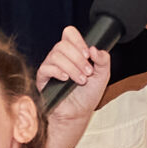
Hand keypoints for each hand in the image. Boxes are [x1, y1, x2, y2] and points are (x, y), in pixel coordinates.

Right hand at [37, 26, 113, 146]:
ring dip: (72, 68)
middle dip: (78, 58)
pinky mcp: (43, 78)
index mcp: (73, 52)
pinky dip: (58, 72)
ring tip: (81, 81)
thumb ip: (103, 60)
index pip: (69, 34)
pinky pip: (46, 68)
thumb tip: (94, 49)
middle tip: (88, 72)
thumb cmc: (87, 95)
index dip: (78, 41)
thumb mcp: (102, 75)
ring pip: (55, 55)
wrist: (78, 113)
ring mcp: (50, 66)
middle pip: (63, 44)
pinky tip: (66, 80)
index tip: (88, 55)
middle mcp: (60, 57)